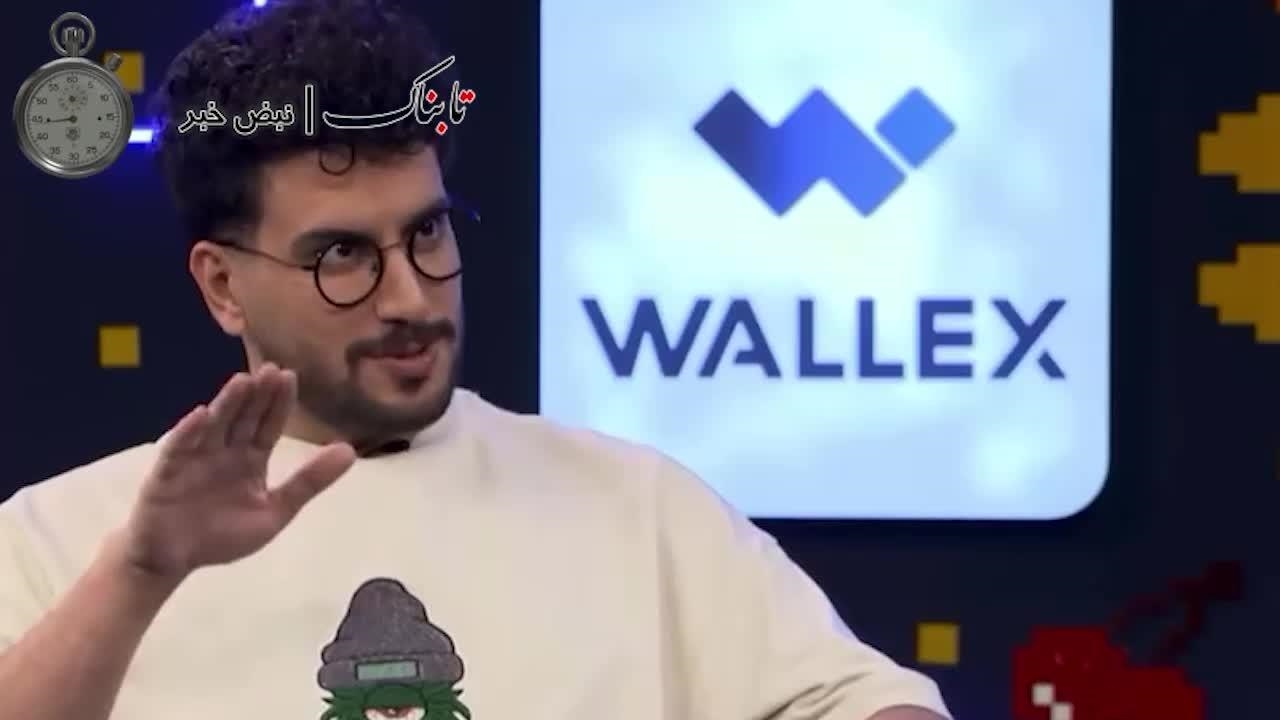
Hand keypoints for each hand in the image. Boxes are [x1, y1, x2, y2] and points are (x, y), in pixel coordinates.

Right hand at [119, 364, 355, 579]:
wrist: (170, 560)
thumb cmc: (221, 536)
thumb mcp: (275, 511)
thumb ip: (308, 482)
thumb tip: (350, 452)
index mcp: (249, 459)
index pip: (268, 425)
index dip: (278, 403)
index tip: (291, 376)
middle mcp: (224, 451)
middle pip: (243, 418)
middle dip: (257, 395)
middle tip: (272, 369)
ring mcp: (195, 458)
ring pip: (214, 426)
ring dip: (227, 404)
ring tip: (243, 381)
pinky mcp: (167, 473)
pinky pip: (178, 449)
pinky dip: (189, 432)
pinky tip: (201, 415)